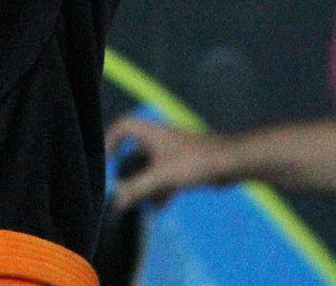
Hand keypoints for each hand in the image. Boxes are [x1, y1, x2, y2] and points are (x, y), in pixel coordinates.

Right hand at [103, 114, 229, 210]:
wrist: (231, 163)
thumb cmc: (193, 163)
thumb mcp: (160, 177)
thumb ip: (136, 190)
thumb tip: (115, 203)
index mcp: (150, 133)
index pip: (122, 128)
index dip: (110, 142)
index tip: (104, 163)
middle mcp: (159, 139)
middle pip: (134, 152)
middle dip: (128, 174)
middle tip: (122, 190)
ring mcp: (172, 152)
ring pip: (150, 168)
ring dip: (145, 186)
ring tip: (140, 204)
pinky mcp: (184, 165)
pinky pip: (164, 177)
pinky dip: (160, 190)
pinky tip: (159, 207)